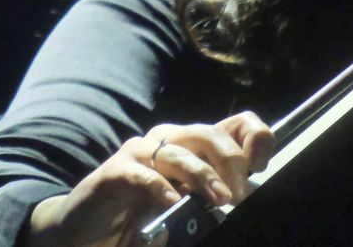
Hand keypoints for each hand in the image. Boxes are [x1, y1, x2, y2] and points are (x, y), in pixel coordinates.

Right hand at [27, 113, 274, 246]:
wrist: (91, 228)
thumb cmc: (144, 215)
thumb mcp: (190, 204)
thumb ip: (213, 193)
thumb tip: (250, 194)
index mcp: (190, 147)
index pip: (233, 125)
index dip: (253, 138)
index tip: (261, 168)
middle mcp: (166, 141)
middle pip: (207, 133)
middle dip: (231, 163)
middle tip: (239, 197)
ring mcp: (138, 154)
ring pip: (178, 151)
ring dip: (203, 176)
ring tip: (220, 200)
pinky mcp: (114, 173)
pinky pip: (142, 174)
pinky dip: (161, 187)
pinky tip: (173, 203)